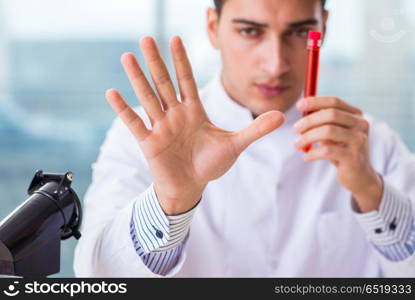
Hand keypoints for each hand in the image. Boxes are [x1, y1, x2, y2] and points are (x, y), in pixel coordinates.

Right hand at [106, 36, 284, 214]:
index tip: (175, 38)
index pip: (187, 80)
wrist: (192, 185)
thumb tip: (281, 115)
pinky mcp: (149, 142)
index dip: (182, 60)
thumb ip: (256, 130)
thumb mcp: (236, 145)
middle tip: (146, 38)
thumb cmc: (210, 164)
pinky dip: (123, 110)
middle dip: (156, 61)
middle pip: (164, 83)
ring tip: (128, 56)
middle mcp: (175, 114)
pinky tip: (112, 93)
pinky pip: (134, 123)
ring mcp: (160, 126)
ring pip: (148, 97)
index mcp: (194, 111)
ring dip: (138, 78)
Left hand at [294, 97, 382, 212]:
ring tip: (297, 145)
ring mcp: (358, 141)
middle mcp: (361, 125)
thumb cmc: (341, 150)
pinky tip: (306, 157)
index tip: (298, 105)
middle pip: (331, 114)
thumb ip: (321, 121)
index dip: (315, 101)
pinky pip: (327, 151)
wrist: (359, 176)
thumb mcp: (333, 133)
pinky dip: (312, 153)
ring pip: (328, 132)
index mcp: (356, 116)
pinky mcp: (353, 157)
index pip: (335, 102)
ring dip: (308, 137)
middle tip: (295, 129)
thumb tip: (301, 110)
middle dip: (309, 120)